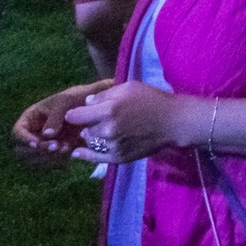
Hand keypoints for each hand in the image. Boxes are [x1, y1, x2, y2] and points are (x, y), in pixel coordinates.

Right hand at [12, 78, 112, 163]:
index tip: (37, 143)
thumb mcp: (65, 101)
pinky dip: (59, 162)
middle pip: (22, 151)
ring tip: (67, 148)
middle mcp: (31, 135)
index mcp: (29, 119)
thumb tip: (46, 135)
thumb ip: (55, 116)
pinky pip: (49, 166)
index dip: (24, 140)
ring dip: (49, 158)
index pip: (17, 132)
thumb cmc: (74, 99)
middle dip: (39, 151)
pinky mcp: (51, 156)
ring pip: (35, 162)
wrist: (91, 109)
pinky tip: (71, 152)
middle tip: (57, 146)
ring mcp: (41, 148)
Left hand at [69, 79, 186, 164]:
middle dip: (86, 124)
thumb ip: (105, 95)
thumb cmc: (152, 99)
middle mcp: (108, 131)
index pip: (77, 115)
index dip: (73, 114)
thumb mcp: (129, 87)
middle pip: (84, 129)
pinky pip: (96, 158)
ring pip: (90, 142)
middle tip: (92, 120)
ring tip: (95, 131)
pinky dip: (86, 155)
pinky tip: (78, 152)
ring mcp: (113, 146)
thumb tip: (86, 103)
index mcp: (109, 110)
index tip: (73, 113)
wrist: (172, 122)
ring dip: (90, 136)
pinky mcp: (119, 158)